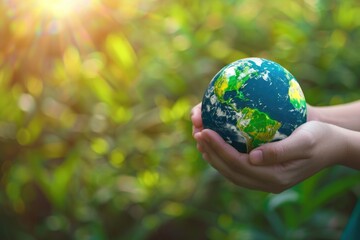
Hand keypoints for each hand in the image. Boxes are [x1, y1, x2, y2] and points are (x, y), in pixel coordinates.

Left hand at [191, 103, 347, 192]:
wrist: (333, 145)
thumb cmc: (321, 138)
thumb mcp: (306, 140)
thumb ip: (281, 151)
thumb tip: (252, 157)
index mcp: (275, 177)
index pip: (237, 164)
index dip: (218, 148)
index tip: (203, 131)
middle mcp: (266, 182)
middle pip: (229, 170)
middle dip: (209, 151)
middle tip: (196, 131)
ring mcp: (264, 178)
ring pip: (230, 171)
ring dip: (212, 154)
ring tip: (199, 136)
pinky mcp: (263, 171)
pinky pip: (237, 166)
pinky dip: (223, 155)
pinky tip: (215, 142)